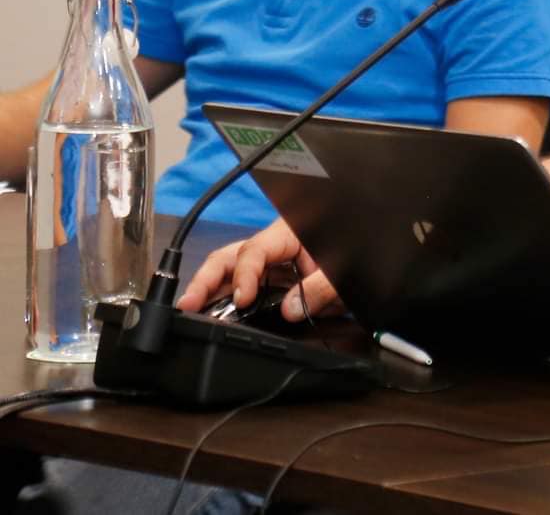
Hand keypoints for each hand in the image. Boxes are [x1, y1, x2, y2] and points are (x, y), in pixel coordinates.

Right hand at [174, 217, 339, 322]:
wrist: (360, 262)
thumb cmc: (350, 256)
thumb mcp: (341, 272)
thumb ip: (320, 288)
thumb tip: (290, 310)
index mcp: (288, 234)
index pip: (254, 251)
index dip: (244, 275)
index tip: (242, 298)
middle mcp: (270, 248)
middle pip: (227, 257)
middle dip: (205, 279)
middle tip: (189, 303)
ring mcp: (264, 266)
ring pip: (225, 272)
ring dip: (206, 291)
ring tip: (189, 311)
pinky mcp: (264, 283)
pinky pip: (236, 289)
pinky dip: (220, 302)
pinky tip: (208, 315)